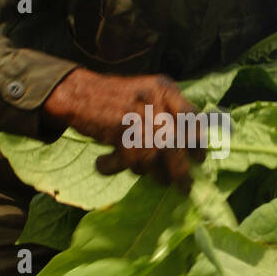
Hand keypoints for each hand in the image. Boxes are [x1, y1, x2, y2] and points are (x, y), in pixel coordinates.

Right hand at [42, 68, 204, 192]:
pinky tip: (104, 163)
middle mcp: (154, 99)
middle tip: (184, 186)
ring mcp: (136, 114)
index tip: (199, 159)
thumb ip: (169, 111)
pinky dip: (114, 167)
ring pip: (152, 157)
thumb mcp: (147, 93)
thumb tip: (192, 147)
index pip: (191, 117)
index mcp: (164, 88)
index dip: (198, 141)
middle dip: (181, 171)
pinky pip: (126, 160)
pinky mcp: (118, 129)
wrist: (77, 92)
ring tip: (144, 173)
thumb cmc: (114, 98)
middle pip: (175, 144)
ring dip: (149, 172)